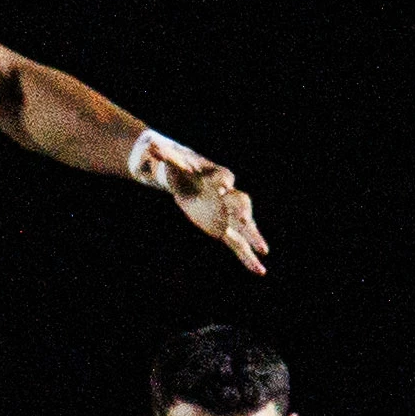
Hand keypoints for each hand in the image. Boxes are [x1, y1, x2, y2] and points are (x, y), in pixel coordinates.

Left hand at [157, 153, 268, 275]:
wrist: (188, 182)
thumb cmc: (182, 172)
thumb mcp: (172, 165)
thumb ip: (165, 156)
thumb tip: (150, 145)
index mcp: (216, 176)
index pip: (223, 176)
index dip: (223, 181)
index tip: (223, 186)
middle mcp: (227, 195)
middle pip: (239, 200)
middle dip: (242, 209)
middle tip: (245, 218)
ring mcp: (228, 214)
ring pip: (244, 226)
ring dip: (253, 237)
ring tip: (264, 250)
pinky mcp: (224, 229)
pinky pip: (239, 244)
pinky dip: (248, 257)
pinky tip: (259, 270)